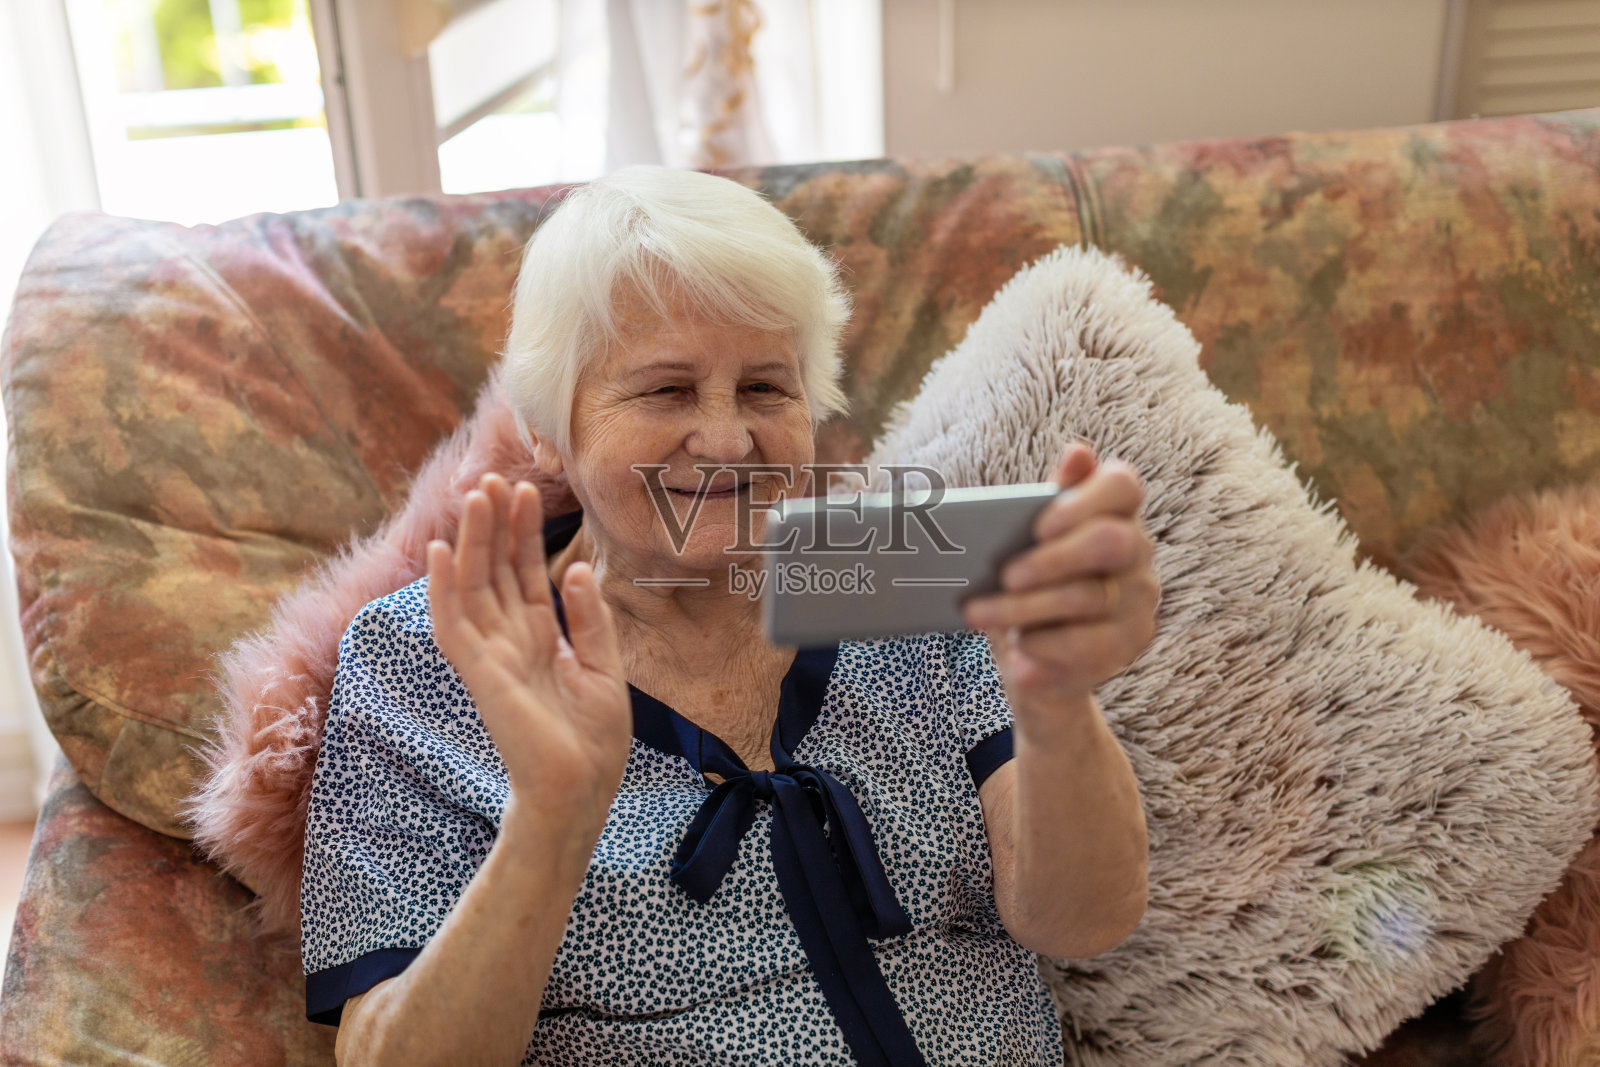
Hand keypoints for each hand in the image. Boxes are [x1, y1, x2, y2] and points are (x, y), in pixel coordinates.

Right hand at [427, 474, 631, 840]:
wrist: (581, 792)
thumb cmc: (592, 743)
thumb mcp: (604, 669)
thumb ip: (589, 619)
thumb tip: (573, 568)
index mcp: (541, 641)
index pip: (525, 576)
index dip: (523, 534)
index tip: (525, 490)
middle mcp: (511, 643)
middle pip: (497, 572)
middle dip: (496, 525)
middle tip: (495, 477)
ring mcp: (493, 657)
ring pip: (475, 587)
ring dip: (473, 541)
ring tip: (476, 495)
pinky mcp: (483, 674)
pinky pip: (455, 625)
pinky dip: (445, 589)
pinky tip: (444, 552)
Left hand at [961, 443, 1158, 724]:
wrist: (1037, 660)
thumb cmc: (1031, 587)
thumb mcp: (1029, 543)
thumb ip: (1049, 500)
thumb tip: (1079, 450)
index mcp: (1115, 514)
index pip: (1123, 486)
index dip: (1083, 500)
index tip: (1038, 525)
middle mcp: (1137, 553)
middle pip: (1111, 541)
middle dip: (1051, 559)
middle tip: (1005, 575)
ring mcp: (1139, 601)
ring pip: (1086, 598)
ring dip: (1021, 607)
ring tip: (977, 612)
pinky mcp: (1128, 645)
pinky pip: (1084, 645)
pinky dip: (1040, 644)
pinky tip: (1018, 644)